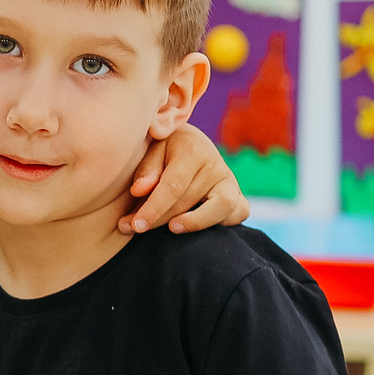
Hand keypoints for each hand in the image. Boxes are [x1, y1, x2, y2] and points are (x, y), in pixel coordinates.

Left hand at [123, 121, 249, 234]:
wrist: (187, 145)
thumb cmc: (163, 150)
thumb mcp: (150, 150)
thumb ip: (146, 169)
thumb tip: (139, 191)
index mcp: (193, 150)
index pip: (173, 186)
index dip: (153, 209)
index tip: (134, 225)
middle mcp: (216, 165)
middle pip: (189, 201)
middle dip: (159, 219)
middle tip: (134, 229)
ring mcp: (231, 181)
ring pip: (221, 208)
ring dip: (195, 223)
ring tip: (172, 229)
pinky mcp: (239, 196)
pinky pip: (239, 213)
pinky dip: (221, 223)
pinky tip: (194, 228)